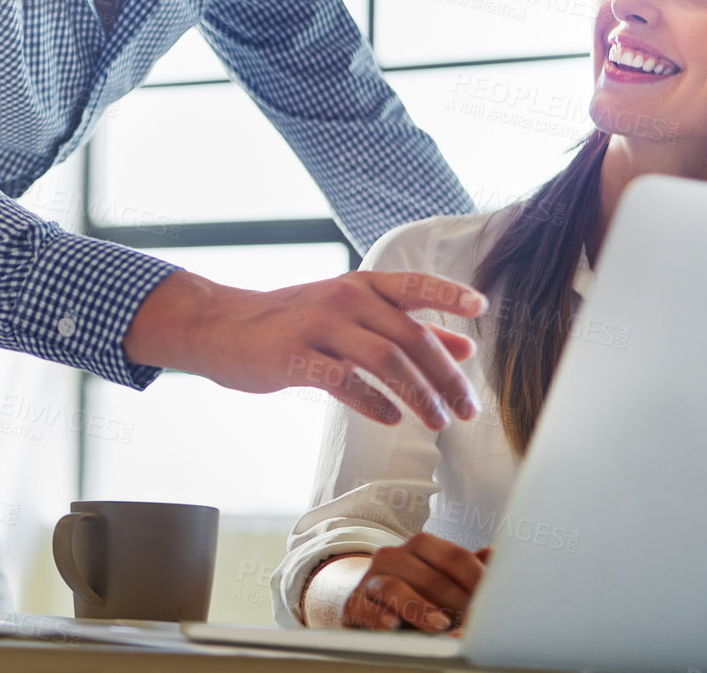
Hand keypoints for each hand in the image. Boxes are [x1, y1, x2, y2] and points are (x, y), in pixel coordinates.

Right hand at [124, 268, 485, 429]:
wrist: (224, 327)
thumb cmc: (295, 322)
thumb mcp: (351, 315)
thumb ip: (407, 328)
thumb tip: (464, 347)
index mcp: (360, 285)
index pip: (414, 285)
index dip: (449, 295)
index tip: (482, 308)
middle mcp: (344, 299)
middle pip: (409, 336)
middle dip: (445, 376)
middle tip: (467, 409)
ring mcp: (318, 326)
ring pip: (384, 360)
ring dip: (418, 394)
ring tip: (437, 422)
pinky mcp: (295, 356)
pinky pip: (344, 381)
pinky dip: (373, 403)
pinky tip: (391, 419)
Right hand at [342, 535, 490, 631]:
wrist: (370, 603)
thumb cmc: (417, 591)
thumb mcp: (444, 579)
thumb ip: (468, 570)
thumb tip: (494, 554)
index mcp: (420, 546)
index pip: (453, 556)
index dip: (475, 579)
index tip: (491, 602)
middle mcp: (393, 556)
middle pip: (428, 575)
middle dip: (453, 601)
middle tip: (472, 623)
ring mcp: (371, 579)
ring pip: (393, 587)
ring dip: (419, 608)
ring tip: (440, 625)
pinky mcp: (354, 604)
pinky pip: (365, 607)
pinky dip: (379, 617)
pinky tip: (394, 626)